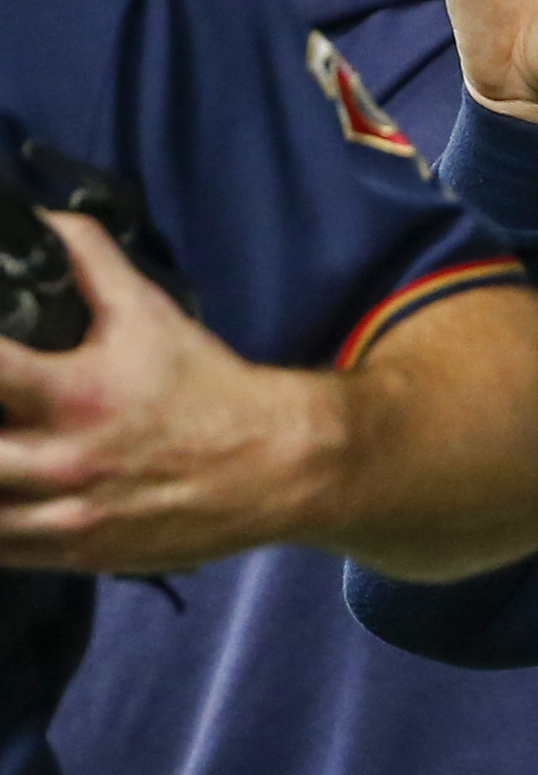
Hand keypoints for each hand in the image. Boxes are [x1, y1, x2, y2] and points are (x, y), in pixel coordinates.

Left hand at [0, 214, 335, 570]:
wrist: (273, 465)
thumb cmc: (204, 385)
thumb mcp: (150, 313)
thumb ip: (88, 261)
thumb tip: (40, 218)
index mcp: (75, 395)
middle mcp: (63, 464)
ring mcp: (65, 519)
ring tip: (0, 446)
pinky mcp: (74, 556)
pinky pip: (1, 552)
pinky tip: (5, 490)